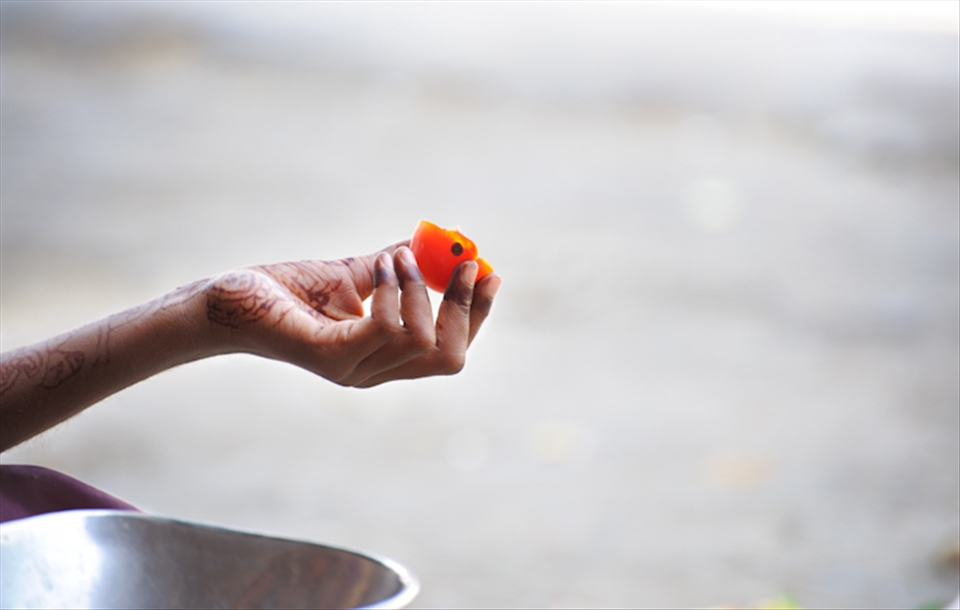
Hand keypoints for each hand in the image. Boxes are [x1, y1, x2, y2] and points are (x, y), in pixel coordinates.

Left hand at [205, 244, 500, 386]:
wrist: (230, 300)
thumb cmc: (289, 291)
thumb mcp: (355, 274)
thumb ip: (398, 266)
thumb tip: (440, 243)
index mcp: (384, 360)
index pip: (448, 351)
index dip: (475, 315)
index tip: (489, 272)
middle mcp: (372, 374)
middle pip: (448, 357)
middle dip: (464, 308)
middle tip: (466, 263)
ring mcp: (351, 370)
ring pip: (420, 340)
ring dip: (421, 287)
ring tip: (397, 255)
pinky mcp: (329, 356)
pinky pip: (385, 328)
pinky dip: (394, 290)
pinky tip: (380, 264)